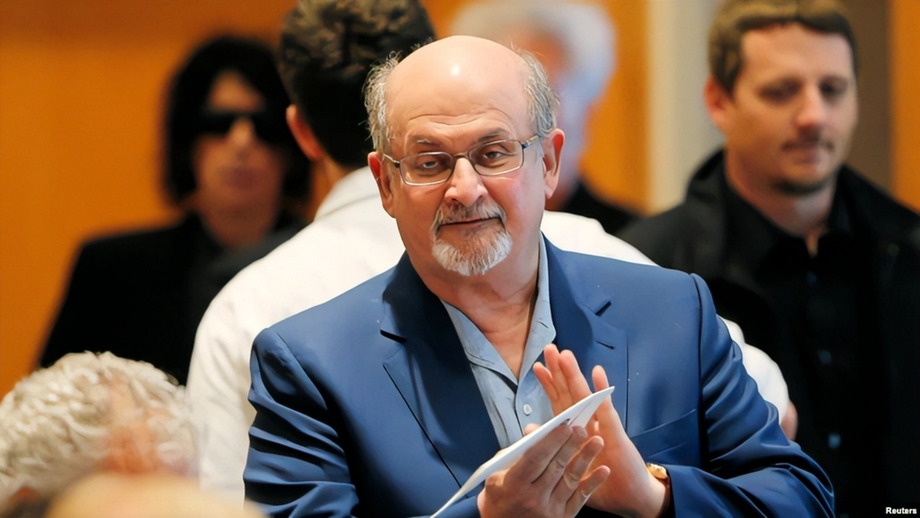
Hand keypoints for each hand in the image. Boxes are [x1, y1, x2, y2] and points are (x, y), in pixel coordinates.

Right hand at [477, 421, 609, 517]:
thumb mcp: (495, 475)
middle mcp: (532, 498)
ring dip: (585, 459)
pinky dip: (592, 483)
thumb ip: (515, 454)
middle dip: (570, 445)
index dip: (551, 441)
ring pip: (571, 480)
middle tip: (582, 428)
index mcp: (514, 484)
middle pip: (555, 466)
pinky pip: (580, 498)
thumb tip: (535, 433)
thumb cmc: (499, 500)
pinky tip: (602, 470)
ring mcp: (549, 510)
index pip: (536, 458)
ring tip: (596, 442)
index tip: (563, 425)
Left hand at [533, 344, 668, 517]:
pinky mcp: (616, 435)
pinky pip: (606, 411)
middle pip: (571, 393)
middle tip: (549, 348)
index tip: (538, 366)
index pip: (561, 403)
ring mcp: (603, 427)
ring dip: (576, 375)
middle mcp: (590, 424)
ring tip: (565, 355)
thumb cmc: (602, 482)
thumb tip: (528, 429)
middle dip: (560, 371)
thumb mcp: (571, 465)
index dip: (550, 384)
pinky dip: (601, 391)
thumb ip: (552, 445)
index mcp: (578, 431)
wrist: (631, 498)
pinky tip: (597, 373)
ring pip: (586, 397)